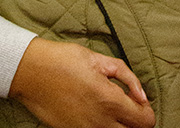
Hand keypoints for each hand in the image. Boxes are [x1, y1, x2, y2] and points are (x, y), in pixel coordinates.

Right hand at [9, 38, 155, 127]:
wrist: (32, 72)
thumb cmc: (65, 60)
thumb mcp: (100, 59)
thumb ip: (127, 77)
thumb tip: (142, 95)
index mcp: (109, 100)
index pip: (145, 121)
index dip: (147, 111)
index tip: (139, 100)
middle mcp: (99, 121)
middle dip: (135, 121)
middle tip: (127, 105)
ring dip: (119, 125)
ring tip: (109, 107)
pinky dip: (101, 126)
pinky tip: (94, 112)